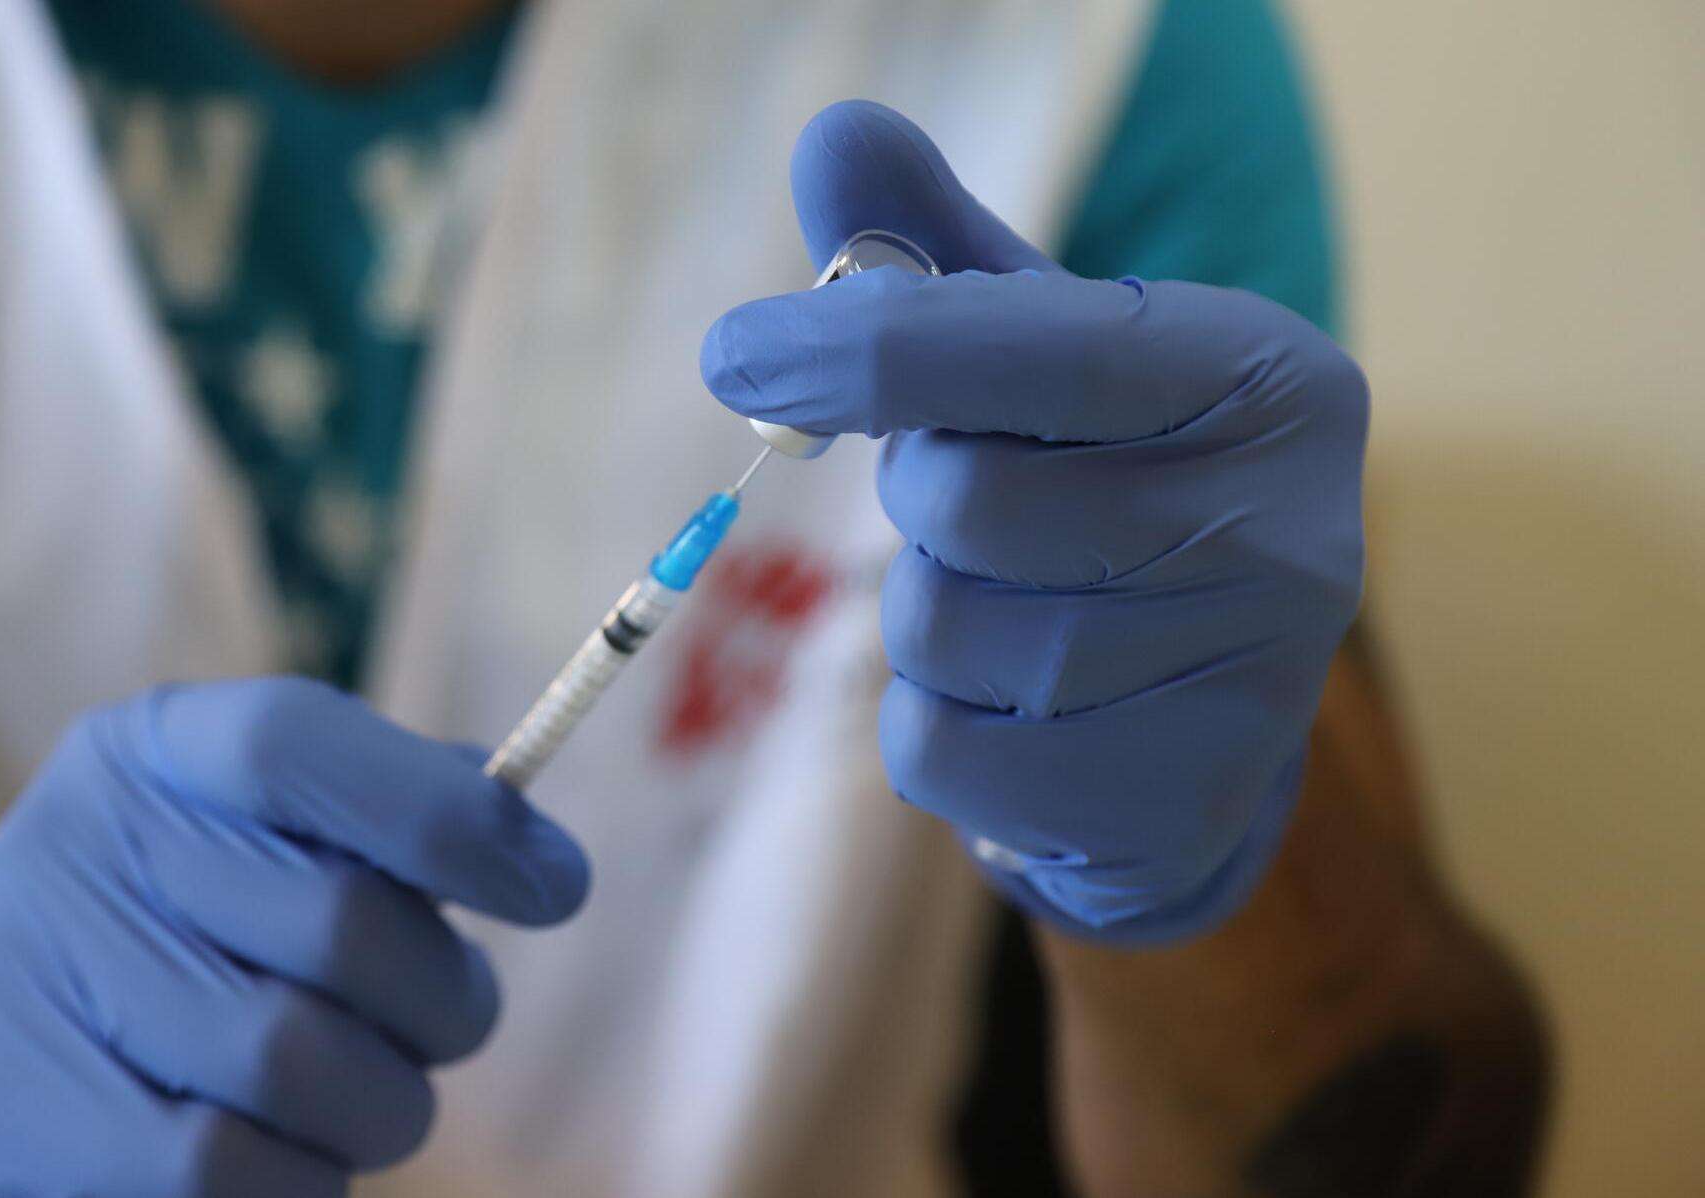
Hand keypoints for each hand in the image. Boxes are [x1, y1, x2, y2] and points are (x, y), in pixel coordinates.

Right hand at [0, 678, 588, 1195]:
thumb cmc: (179, 933)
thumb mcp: (259, 834)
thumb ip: (385, 814)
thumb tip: (527, 844)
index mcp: (154, 751)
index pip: (301, 745)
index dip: (449, 818)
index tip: (558, 885)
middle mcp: (77, 844)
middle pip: (338, 921)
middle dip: (442, 993)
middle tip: (454, 1017)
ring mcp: (34, 985)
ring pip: (300, 1064)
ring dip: (383, 1101)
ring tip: (369, 1093)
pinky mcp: (24, 1130)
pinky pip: (235, 1173)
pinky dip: (305, 1178)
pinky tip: (292, 1153)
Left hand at [701, 101, 1365, 943]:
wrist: (1212, 705)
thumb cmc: (1107, 492)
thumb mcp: (1042, 356)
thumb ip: (939, 254)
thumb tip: (834, 137)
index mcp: (1261, 374)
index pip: (1032, 346)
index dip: (863, 347)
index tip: (736, 353)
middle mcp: (1284, 525)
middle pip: (963, 501)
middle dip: (916, 500)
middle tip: (969, 505)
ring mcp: (1245, 683)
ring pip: (939, 632)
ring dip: (922, 616)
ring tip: (1011, 607)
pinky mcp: (1178, 801)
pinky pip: (938, 751)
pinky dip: (930, 721)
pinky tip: (1009, 703)